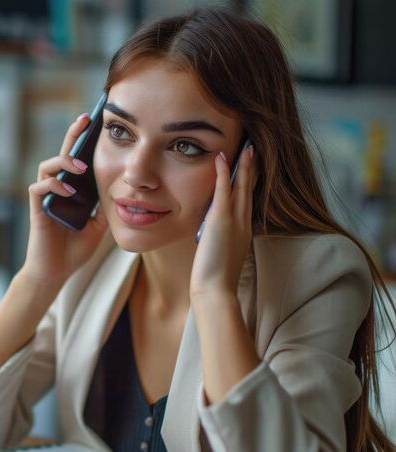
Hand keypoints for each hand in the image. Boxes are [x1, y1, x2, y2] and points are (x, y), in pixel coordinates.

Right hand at [22, 113, 108, 285]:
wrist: (56, 272)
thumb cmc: (74, 249)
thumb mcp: (99, 226)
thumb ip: (105, 207)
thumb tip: (122, 191)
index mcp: (72, 190)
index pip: (79, 160)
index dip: (87, 142)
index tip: (99, 124)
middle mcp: (57, 188)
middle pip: (63, 153)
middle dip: (74, 135)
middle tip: (86, 119)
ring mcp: (45, 196)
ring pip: (47, 166)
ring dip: (64, 161)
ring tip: (80, 165)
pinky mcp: (36, 207)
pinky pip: (39, 187)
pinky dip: (54, 185)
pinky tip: (68, 190)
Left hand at [190, 145, 256, 301]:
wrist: (216, 291)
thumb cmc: (214, 279)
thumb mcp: (220, 254)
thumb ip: (219, 240)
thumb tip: (210, 233)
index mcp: (244, 231)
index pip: (248, 201)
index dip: (250, 183)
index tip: (252, 167)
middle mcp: (244, 223)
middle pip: (250, 190)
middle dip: (253, 169)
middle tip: (255, 149)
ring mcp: (234, 221)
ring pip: (242, 186)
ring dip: (244, 165)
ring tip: (247, 147)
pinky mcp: (221, 220)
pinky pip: (224, 191)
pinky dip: (224, 172)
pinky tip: (222, 157)